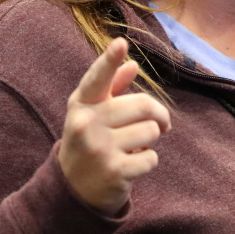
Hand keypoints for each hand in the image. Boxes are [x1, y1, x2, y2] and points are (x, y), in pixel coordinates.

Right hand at [59, 38, 170, 214]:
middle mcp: (86, 124)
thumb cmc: (90, 141)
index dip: (109, 60)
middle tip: (161, 124)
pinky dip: (148, 161)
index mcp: (81, 104)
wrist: (73, 190)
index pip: (98, 78)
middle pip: (143, 105)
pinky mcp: (114, 171)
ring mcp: (99, 148)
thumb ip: (112, 88)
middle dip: (159, 115)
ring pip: (151, 131)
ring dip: (151, 139)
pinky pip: (151, 158)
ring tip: (136, 146)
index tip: (121, 43)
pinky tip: (132, 165)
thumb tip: (132, 64)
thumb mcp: (93, 114)